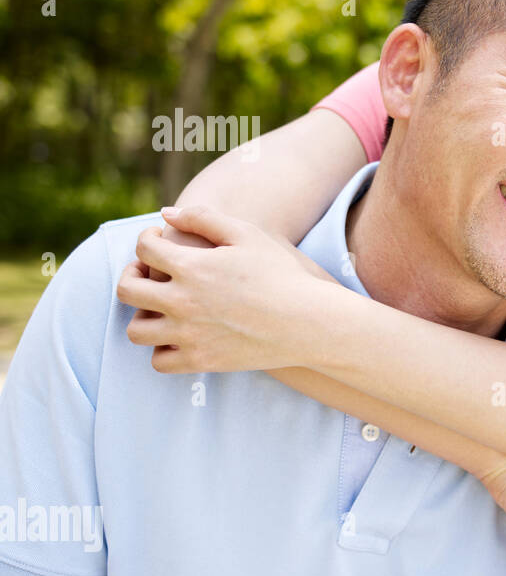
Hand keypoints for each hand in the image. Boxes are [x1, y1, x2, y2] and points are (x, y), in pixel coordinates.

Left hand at [116, 204, 334, 373]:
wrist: (308, 321)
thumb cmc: (280, 273)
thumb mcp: (247, 234)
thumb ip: (203, 218)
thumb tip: (166, 214)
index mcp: (191, 267)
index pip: (143, 248)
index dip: (146, 239)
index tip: (158, 240)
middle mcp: (182, 302)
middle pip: (127, 290)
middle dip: (131, 275)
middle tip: (148, 273)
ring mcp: (189, 335)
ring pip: (136, 330)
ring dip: (143, 316)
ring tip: (160, 308)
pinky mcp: (201, 361)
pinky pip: (159, 361)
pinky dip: (162, 349)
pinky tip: (178, 336)